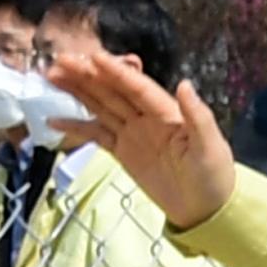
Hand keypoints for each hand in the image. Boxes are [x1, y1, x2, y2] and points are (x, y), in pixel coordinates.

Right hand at [42, 48, 237, 230]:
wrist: (206, 210)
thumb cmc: (214, 176)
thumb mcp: (211, 147)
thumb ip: (198, 117)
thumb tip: (185, 84)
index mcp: (167, 112)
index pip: (137, 87)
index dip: (116, 72)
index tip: (93, 57)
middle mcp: (146, 117)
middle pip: (112, 91)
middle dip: (86, 75)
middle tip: (59, 60)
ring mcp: (132, 133)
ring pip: (100, 106)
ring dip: (76, 92)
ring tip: (51, 77)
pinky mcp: (123, 152)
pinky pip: (96, 136)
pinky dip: (76, 128)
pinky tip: (54, 120)